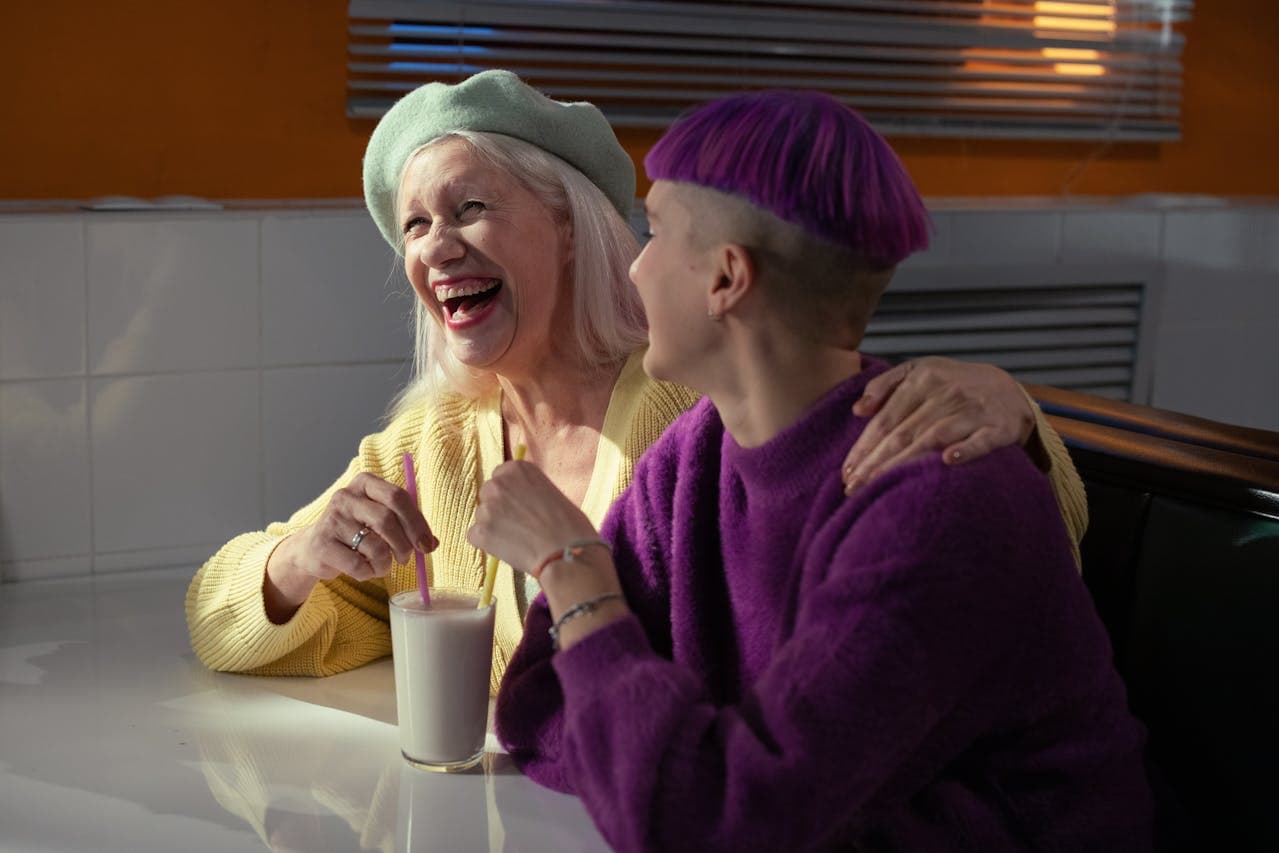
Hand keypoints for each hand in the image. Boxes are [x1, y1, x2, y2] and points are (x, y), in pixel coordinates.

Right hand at [265, 472, 436, 619]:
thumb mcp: (381, 520)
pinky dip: (368, 573)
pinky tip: (364, 570)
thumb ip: (408, 526)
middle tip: (406, 559)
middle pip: (387, 520)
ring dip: (385, 564)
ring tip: (382, 566)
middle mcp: (346, 496)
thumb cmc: (356, 531)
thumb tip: (432, 543)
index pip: (398, 497)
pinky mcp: (322, 545)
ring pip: (375, 546)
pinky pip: (358, 565)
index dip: (417, 523)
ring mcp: (331, 519)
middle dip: (404, 545)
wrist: (314, 548)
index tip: (427, 545)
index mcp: (365, 483)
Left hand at [470, 461, 625, 648]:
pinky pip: (476, 536)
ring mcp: (487, 507)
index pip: (501, 476)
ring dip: (495, 527)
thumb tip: (517, 502)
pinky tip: (510, 550)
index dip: (511, 494)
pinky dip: (489, 545)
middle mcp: (498, 483)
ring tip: (520, 540)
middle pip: (488, 494)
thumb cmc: (570, 525)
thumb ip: (528, 491)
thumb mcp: (550, 492)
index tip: (522, 506)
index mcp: (517, 468)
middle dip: (499, 509)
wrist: (569, 552)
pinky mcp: (480, 531)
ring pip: (482, 517)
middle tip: (520, 525)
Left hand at [842, 357, 1034, 493]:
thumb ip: (884, 385)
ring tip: (879, 485)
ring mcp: (973, 410)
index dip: (864, 446)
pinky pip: (981, 440)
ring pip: (933, 437)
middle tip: (854, 487)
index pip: (885, 419)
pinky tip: (947, 461)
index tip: (846, 472)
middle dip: (875, 462)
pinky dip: (966, 449)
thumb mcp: (919, 371)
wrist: (1009, 389)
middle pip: (903, 432)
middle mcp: (946, 393)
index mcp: (922, 380)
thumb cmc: (953, 385)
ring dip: (904, 463)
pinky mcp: (998, 426)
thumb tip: (858, 410)